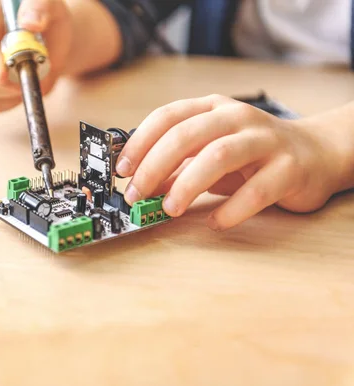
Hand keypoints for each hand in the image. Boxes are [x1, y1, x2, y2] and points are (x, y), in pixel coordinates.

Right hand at [0, 0, 71, 111]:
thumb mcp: (51, 7)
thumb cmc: (46, 19)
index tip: (3, 74)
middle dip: (3, 79)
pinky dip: (9, 102)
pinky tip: (20, 88)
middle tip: (31, 75)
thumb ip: (41, 7)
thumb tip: (30, 23)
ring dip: (10, 91)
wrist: (48, 39)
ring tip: (30, 76)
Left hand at [116, 94, 348, 230]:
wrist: (316, 152)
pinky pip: (255, 191)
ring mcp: (265, 140)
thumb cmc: (253, 154)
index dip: (139, 142)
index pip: (167, 116)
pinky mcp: (288, 168)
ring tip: (169, 209)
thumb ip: (177, 166)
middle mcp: (237, 117)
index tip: (122, 170)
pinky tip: (214, 223)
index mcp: (212, 108)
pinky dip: (229, 210)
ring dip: (186, 185)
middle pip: (186, 135)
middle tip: (137, 194)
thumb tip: (140, 184)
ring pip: (217, 156)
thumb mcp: (209, 153)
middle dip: (154, 166)